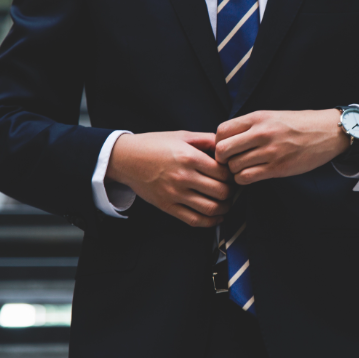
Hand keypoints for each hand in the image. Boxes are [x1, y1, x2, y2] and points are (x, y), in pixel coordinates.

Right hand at [107, 131, 234, 227]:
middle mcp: (183, 177)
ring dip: (224, 208)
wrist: (126, 159)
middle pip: (221, 192)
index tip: (232, 174)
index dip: (232, 175)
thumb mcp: (181, 135)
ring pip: (211, 208)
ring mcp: (175, 194)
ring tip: (226, 203)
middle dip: (231, 192)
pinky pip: (194, 220)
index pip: (223, 172)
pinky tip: (216, 217)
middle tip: (232, 189)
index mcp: (189, 157)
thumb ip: (206, 139)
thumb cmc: (154, 145)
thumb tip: (227, 145)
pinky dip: (210, 222)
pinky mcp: (167, 206)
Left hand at [215, 110, 349, 184]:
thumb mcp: (271, 116)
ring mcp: (270, 151)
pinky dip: (244, 179)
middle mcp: (261, 133)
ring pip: (234, 167)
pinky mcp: (278, 168)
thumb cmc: (298, 124)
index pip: (221, 131)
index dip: (218, 142)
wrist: (327, 132)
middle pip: (222, 150)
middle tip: (230, 161)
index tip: (226, 148)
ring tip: (243, 168)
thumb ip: (249, 126)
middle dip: (222, 159)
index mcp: (257, 118)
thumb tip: (225, 139)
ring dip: (234, 171)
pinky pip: (247, 177)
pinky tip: (251, 175)